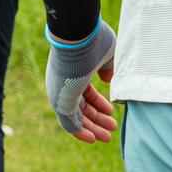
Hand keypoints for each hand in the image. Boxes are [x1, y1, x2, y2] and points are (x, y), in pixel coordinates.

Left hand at [44, 20, 117, 142]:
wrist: (76, 33)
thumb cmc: (93, 40)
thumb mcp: (106, 55)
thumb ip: (108, 68)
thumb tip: (109, 79)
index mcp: (74, 70)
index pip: (85, 92)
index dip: (98, 103)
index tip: (111, 111)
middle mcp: (64, 82)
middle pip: (80, 106)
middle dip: (96, 118)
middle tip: (111, 128)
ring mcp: (60, 91)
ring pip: (75, 116)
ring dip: (92, 128)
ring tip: (107, 137)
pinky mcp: (60, 100)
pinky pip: (68, 122)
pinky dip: (80, 132)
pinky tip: (92, 139)